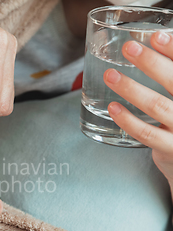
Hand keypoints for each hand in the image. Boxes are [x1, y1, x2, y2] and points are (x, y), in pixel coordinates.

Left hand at [103, 31, 172, 188]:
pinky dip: (128, 120)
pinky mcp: (170, 148)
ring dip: (131, 89)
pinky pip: (146, 133)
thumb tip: (151, 42)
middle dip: (151, 63)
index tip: (156, 35)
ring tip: (110, 76)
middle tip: (128, 48)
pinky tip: (113, 108)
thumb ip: (168, 76)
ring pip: (157, 106)